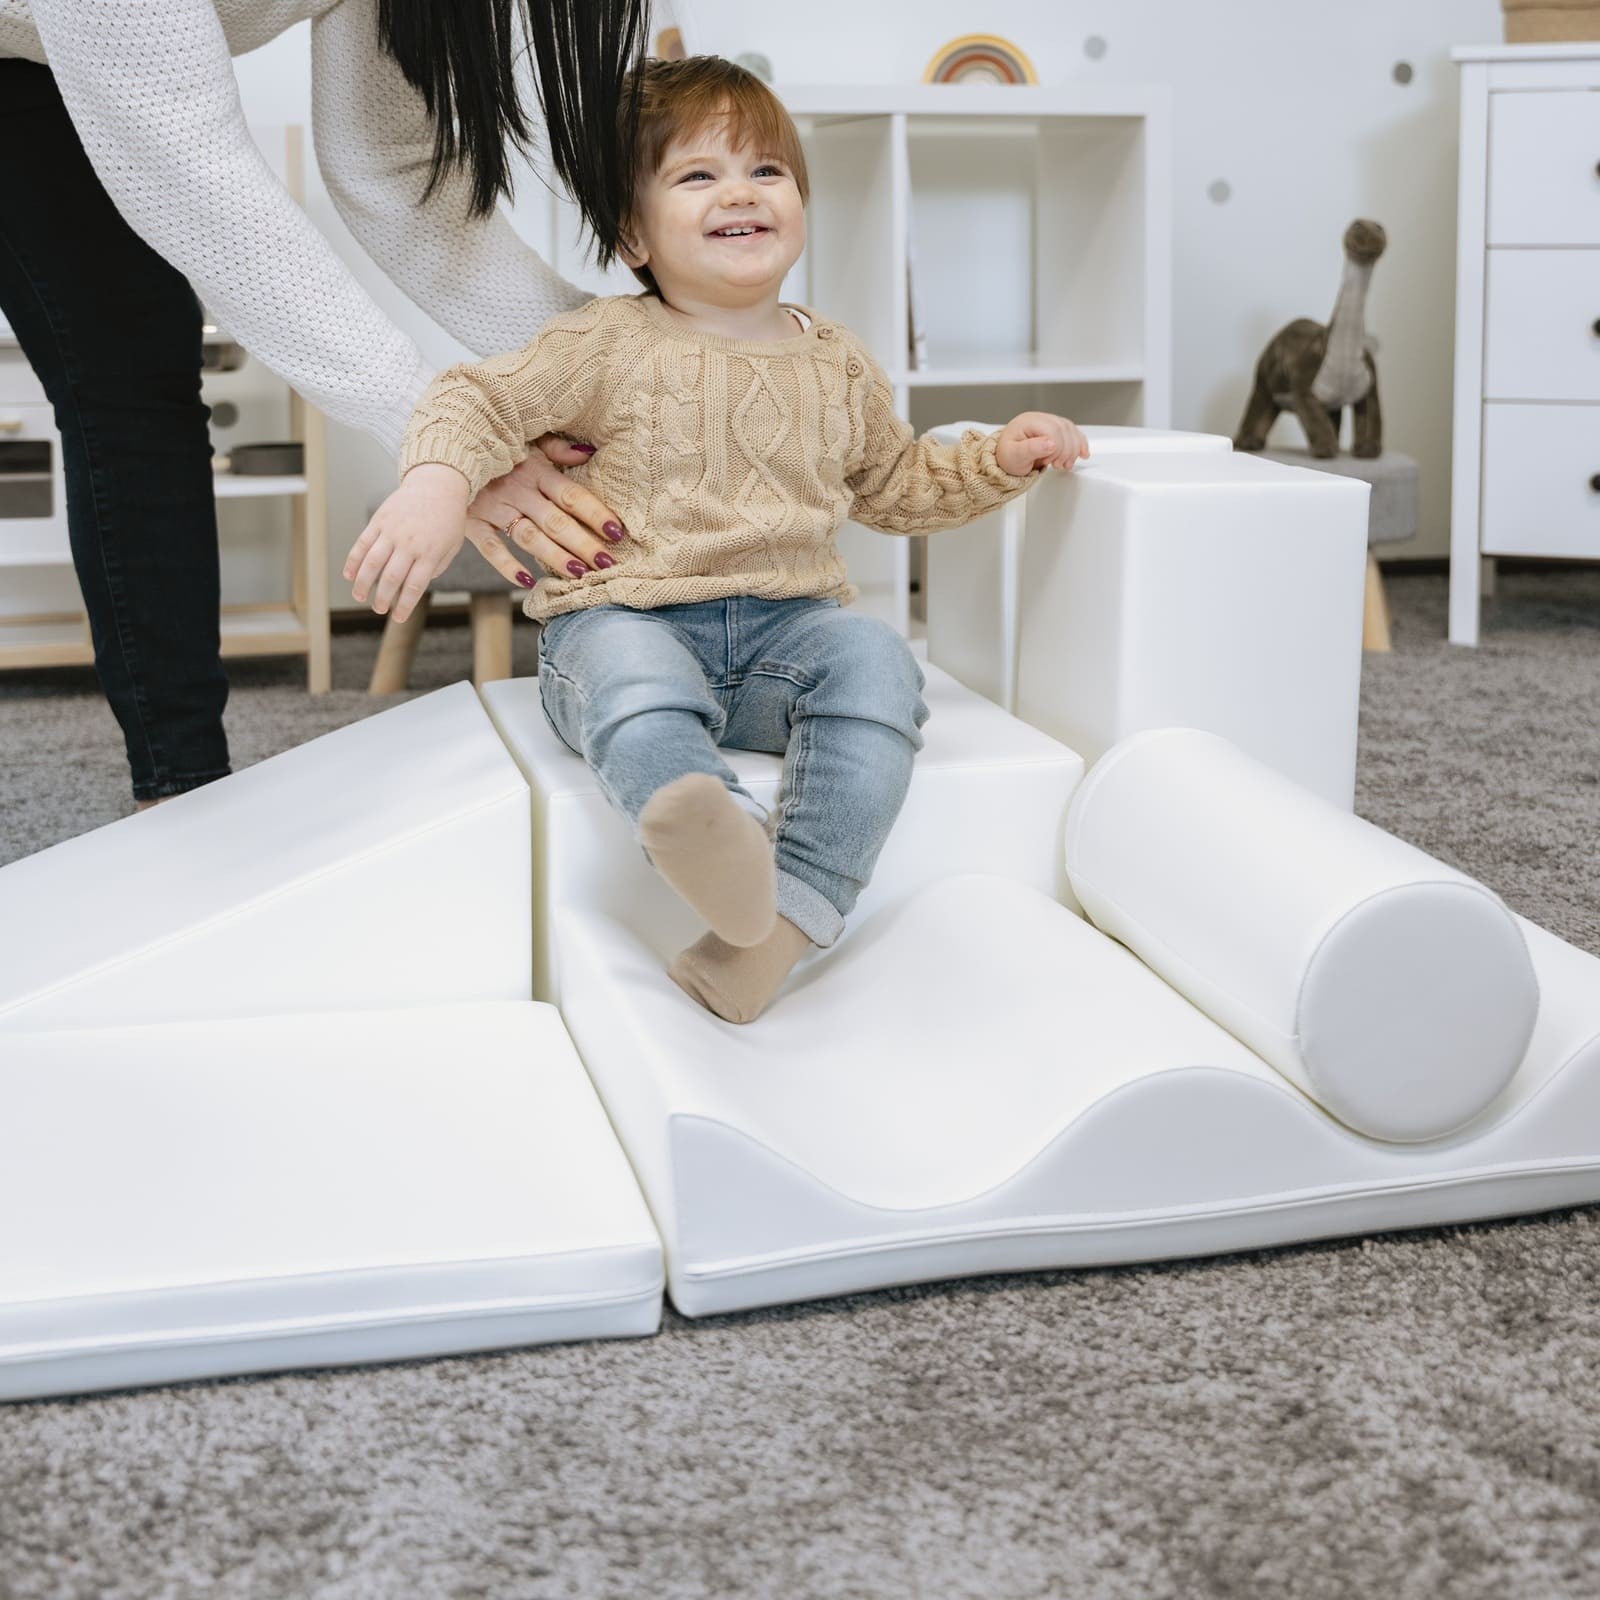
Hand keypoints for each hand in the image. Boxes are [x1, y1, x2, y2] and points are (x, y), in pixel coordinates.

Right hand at [342, 463, 470, 622]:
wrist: (437, 485)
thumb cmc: (448, 518)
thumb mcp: (452, 545)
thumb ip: (437, 567)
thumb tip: (417, 585)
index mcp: (430, 553)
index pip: (414, 586)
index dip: (404, 605)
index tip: (398, 618)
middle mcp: (409, 543)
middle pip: (391, 577)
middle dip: (382, 598)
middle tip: (378, 609)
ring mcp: (392, 531)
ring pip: (372, 562)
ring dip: (363, 583)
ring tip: (360, 596)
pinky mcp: (380, 520)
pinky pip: (363, 543)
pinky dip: (354, 560)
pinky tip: (349, 575)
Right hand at [464, 434, 627, 586]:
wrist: (444, 447)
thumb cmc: (494, 444)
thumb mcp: (527, 439)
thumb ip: (557, 448)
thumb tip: (588, 451)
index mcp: (535, 469)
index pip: (572, 495)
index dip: (596, 513)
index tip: (617, 533)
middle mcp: (517, 490)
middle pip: (557, 521)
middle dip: (584, 544)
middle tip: (607, 564)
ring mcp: (493, 507)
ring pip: (530, 537)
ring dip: (555, 557)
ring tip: (579, 574)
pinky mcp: (471, 522)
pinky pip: (491, 548)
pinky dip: (508, 567)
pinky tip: (528, 582)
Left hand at [995, 411, 1090, 476]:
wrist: (1007, 458)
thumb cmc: (1008, 456)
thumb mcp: (1014, 456)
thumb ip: (1031, 449)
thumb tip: (1051, 443)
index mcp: (1029, 422)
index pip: (1053, 430)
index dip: (1056, 448)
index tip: (1049, 461)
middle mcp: (1041, 418)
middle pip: (1064, 430)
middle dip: (1066, 451)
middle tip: (1057, 465)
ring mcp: (1050, 422)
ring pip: (1071, 431)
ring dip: (1073, 450)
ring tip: (1065, 464)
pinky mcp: (1056, 430)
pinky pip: (1073, 433)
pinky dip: (1080, 444)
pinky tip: (1083, 454)